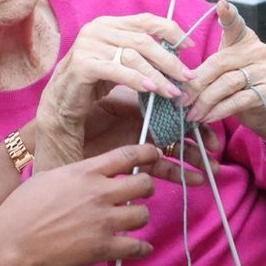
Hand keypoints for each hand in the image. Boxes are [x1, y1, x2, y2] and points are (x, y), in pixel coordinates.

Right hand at [0, 142, 161, 265]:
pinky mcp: (102, 248)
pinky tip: (140, 248)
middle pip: (144, 184)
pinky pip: (136, 247)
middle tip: (140, 193)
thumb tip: (93, 172)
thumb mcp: (50, 176)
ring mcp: (102, 222)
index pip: (128, 155)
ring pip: (143, 215)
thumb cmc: (22, 207)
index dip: (148, 153)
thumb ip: (77, 173)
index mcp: (85, 172)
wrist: (10, 240)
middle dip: (146, 187)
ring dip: (140, 217)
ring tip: (131, 221)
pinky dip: (141, 249)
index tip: (154, 155)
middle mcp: (99, 193)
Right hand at [34, 12, 192, 160]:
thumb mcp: (120, 62)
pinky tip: (151, 89)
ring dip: (157, 75)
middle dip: (169, 60)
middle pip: (143, 40)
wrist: (62, 102)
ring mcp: (88, 44)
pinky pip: (117, 70)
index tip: (190, 46)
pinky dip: (136, 80)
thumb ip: (141, 54)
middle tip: (187, 77)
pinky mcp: (82, 64)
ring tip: (173, 91)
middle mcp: (98, 29)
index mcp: (110, 23)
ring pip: (133, 56)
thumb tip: (177, 57)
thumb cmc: (94, 82)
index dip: (171, 30)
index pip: (146, 20)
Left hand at [75, 89, 219, 180]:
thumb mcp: (97, 107)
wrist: (50, 143)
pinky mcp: (133, 157)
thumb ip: (125, 100)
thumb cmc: (67, 120)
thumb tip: (148, 86)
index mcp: (130, 100)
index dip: (188, 111)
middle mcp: (136, 117)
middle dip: (196, 134)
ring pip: (171, 145)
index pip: (166, 101)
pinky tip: (196, 179)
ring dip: (193, 156)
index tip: (203, 116)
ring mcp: (136, 137)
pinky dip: (178, 171)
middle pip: (174, 122)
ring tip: (213, 169)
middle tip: (215, 145)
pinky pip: (159, 164)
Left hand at [182, 1, 265, 150]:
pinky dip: (219, 111)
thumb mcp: (222, 70)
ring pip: (227, 83)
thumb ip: (207, 67)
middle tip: (180, 99)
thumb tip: (178, 77)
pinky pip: (238, 100)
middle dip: (196, 83)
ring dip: (205, 101)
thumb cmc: (236, 86)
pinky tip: (207, 117)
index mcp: (244, 39)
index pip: (235, 24)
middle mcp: (258, 50)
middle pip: (220, 63)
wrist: (263, 111)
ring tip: (191, 113)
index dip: (228, 15)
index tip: (221, 4)